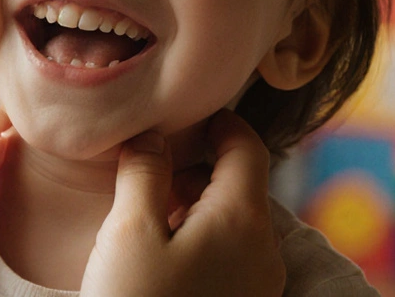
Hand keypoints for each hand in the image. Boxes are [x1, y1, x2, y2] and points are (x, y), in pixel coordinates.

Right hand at [80, 110, 284, 296]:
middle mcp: (263, 250)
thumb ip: (146, 170)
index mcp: (244, 218)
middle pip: (242, 182)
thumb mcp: (131, 229)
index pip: (246, 144)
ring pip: (235, 220)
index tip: (180, 115)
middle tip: (150, 164)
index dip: (215, 121)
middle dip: (197, 164)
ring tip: (149, 208)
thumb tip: (153, 133)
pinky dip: (200, 236)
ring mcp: (258, 285)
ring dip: (197, 202)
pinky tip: (160, 250)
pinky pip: (230, 254)